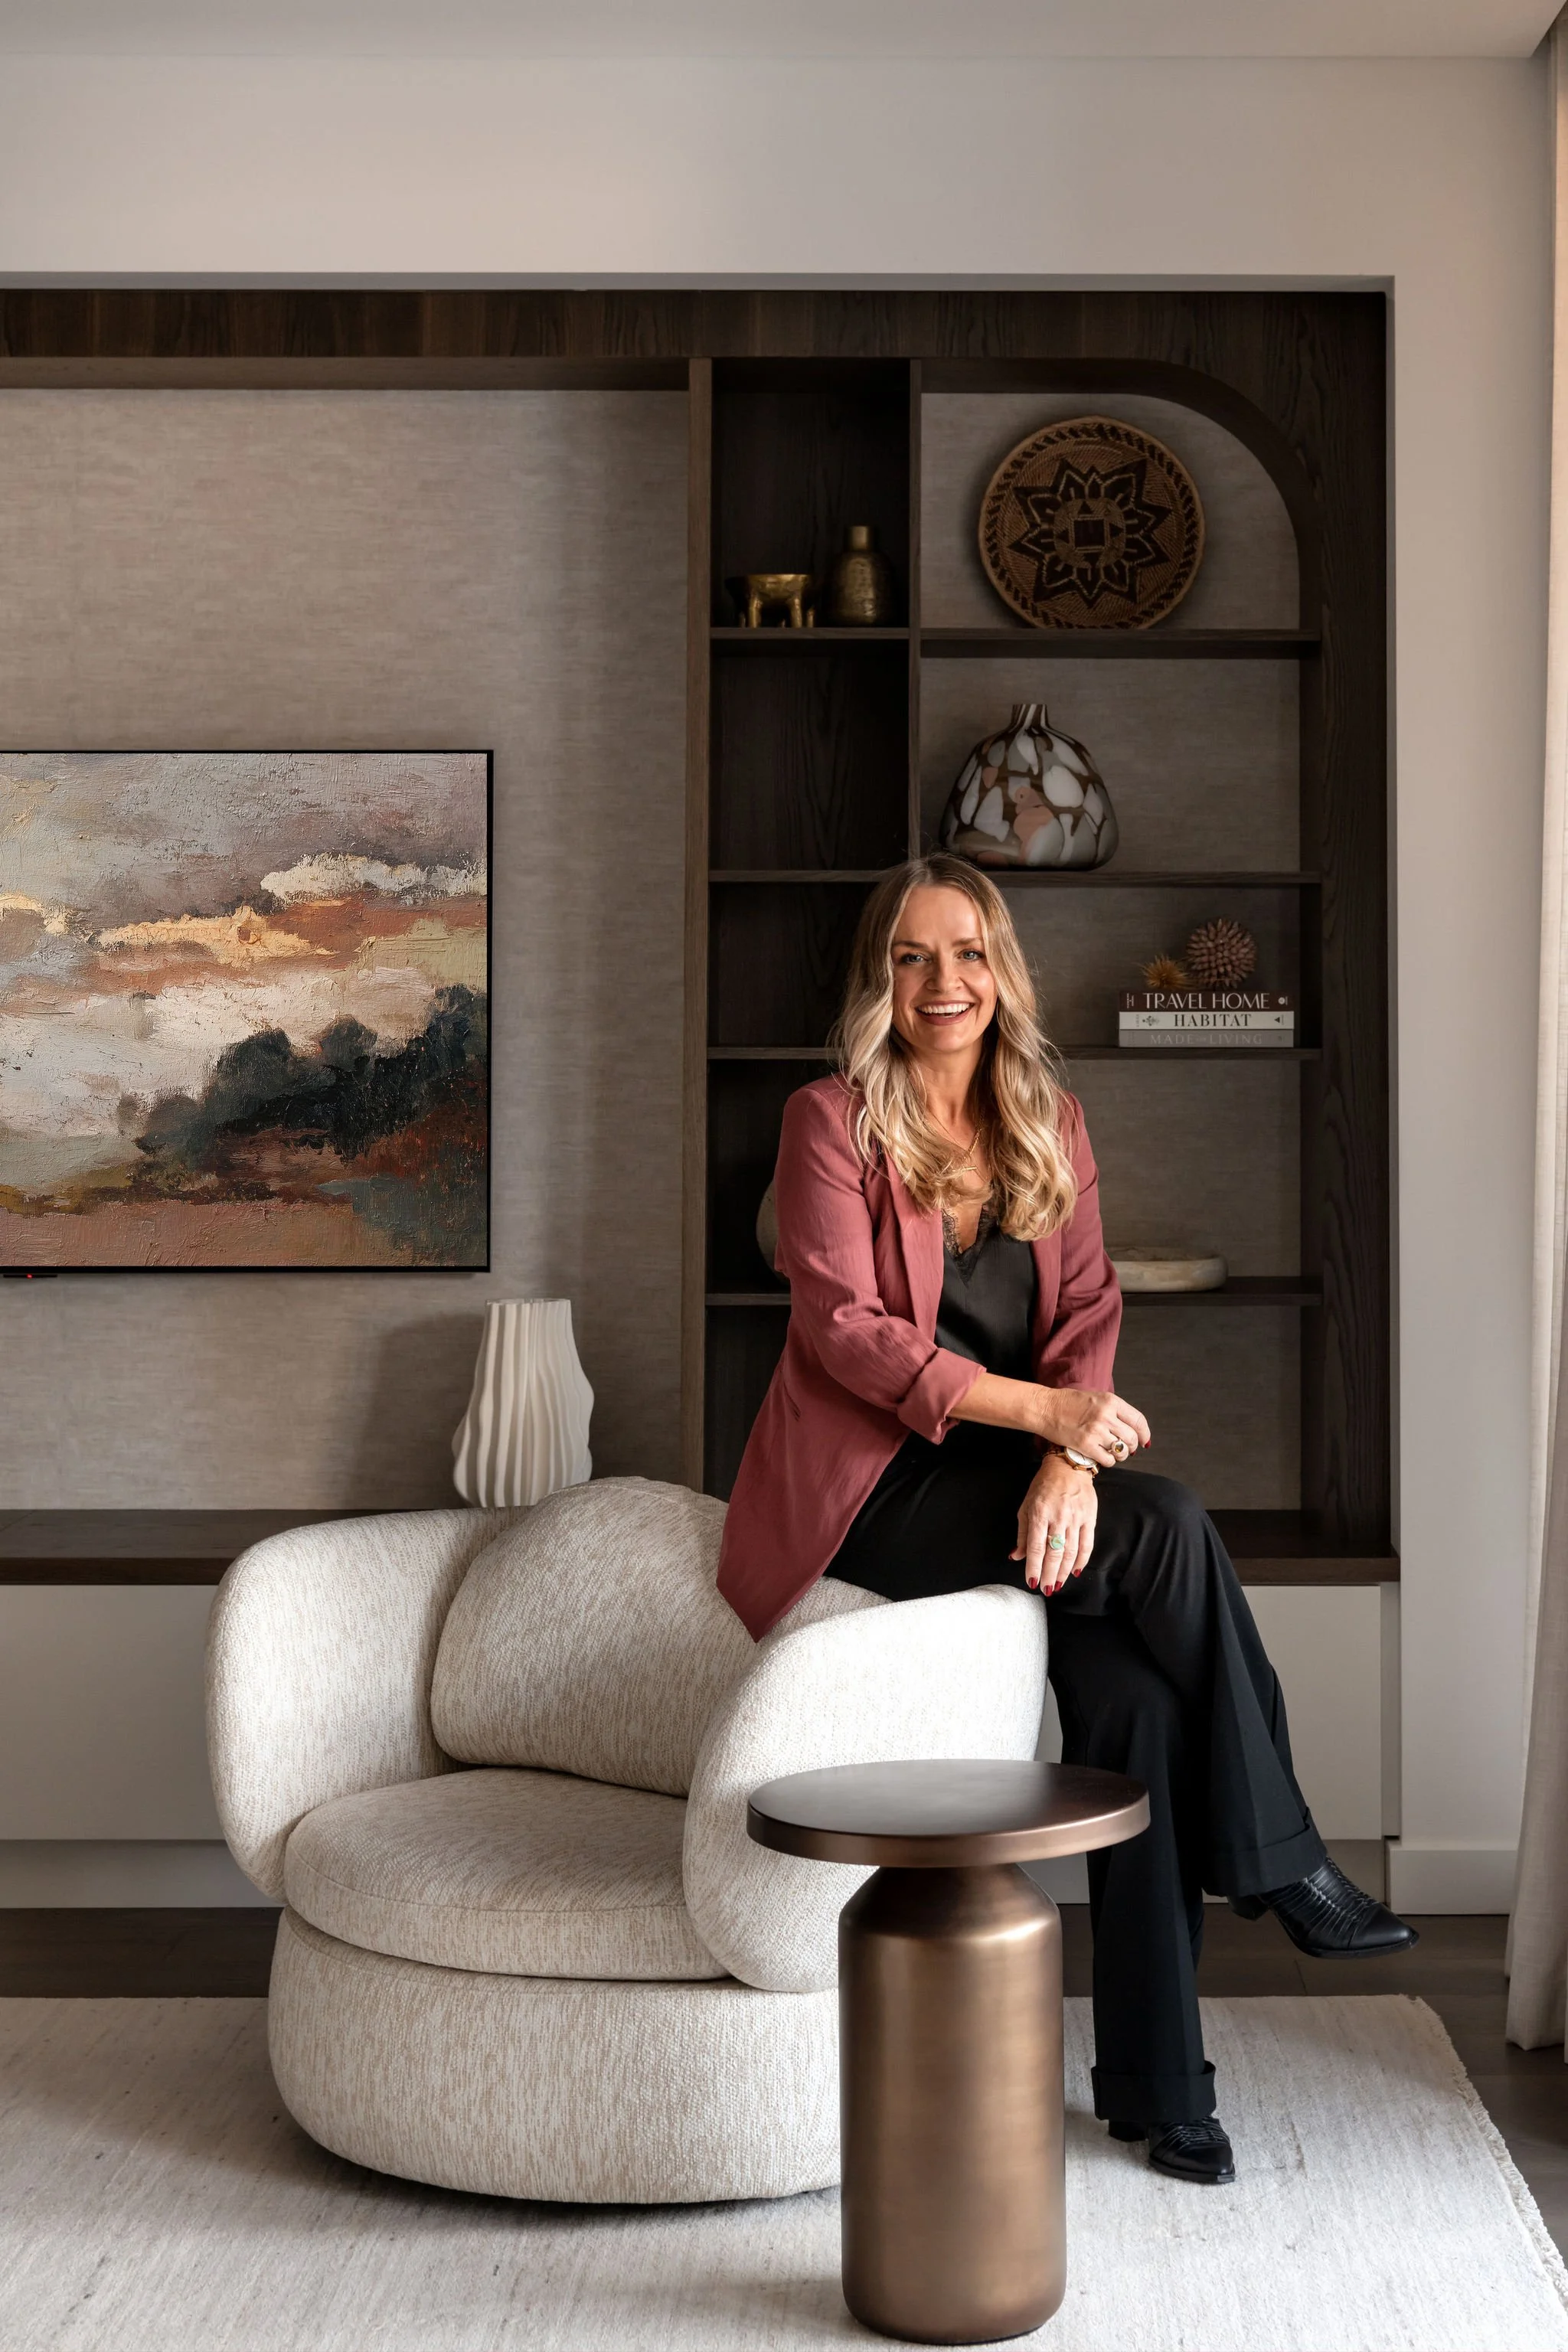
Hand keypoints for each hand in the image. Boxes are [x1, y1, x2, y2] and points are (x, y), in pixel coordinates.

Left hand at [1014, 1456, 1097, 1593]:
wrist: (1069, 1466)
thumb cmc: (1043, 1486)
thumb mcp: (1026, 1506)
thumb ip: (1023, 1533)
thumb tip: (1017, 1556)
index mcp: (1039, 1514)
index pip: (1036, 1547)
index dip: (1034, 1567)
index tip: (1031, 1581)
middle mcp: (1058, 1517)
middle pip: (1054, 1553)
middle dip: (1049, 1574)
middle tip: (1046, 1589)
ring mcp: (1075, 1518)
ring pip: (1071, 1552)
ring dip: (1064, 1572)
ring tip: (1057, 1584)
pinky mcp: (1089, 1518)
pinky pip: (1087, 1544)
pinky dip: (1082, 1560)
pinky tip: (1076, 1571)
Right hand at [1034, 1386, 1149, 1467]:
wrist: (1046, 1408)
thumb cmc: (1069, 1402)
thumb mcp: (1096, 1397)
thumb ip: (1114, 1411)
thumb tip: (1132, 1429)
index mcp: (1111, 1401)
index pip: (1138, 1421)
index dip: (1144, 1434)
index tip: (1144, 1440)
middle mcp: (1106, 1416)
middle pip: (1131, 1438)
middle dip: (1131, 1446)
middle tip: (1125, 1448)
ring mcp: (1096, 1431)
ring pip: (1121, 1451)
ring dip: (1120, 1455)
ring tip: (1112, 1452)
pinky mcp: (1086, 1446)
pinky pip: (1108, 1460)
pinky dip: (1109, 1461)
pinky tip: (1102, 1456)